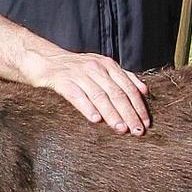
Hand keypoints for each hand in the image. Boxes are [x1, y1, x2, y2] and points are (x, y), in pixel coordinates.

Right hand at [22, 49, 150, 133]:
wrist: (45, 60)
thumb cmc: (76, 69)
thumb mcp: (102, 67)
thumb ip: (123, 77)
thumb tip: (144, 91)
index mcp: (108, 65)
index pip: (128, 87)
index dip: (138, 106)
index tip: (145, 123)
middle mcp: (95, 67)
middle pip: (117, 93)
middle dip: (129, 113)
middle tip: (137, 131)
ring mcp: (79, 74)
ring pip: (100, 96)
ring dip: (112, 114)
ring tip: (121, 129)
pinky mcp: (62, 80)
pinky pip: (77, 95)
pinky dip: (87, 107)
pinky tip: (95, 119)